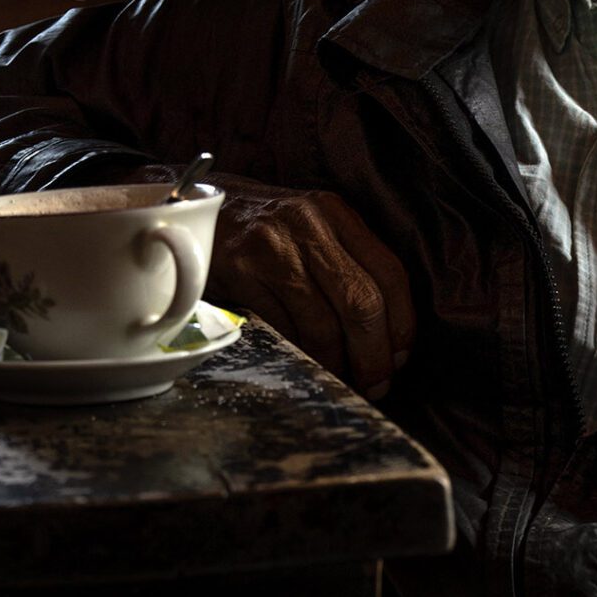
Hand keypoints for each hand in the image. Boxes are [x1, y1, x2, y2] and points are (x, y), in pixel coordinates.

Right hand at [207, 174, 415, 397]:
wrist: (195, 212)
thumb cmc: (264, 231)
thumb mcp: (311, 228)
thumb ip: (347, 261)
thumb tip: (387, 331)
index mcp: (336, 213)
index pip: (389, 273)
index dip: (402, 324)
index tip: (400, 357)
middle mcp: (308, 225)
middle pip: (360, 302)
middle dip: (374, 353)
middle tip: (377, 383)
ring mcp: (271, 248)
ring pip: (322, 324)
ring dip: (336, 363)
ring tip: (343, 380)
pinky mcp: (239, 272)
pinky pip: (282, 329)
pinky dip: (299, 354)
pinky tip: (306, 364)